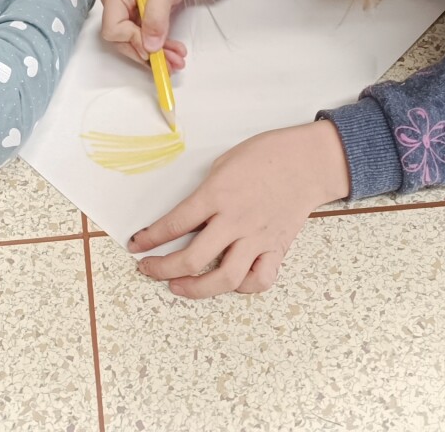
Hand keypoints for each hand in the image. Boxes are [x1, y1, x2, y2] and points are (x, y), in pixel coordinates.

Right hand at [98, 0, 211, 73]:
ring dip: (155, 54)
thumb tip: (149, 47)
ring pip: (135, 42)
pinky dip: (159, 47)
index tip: (155, 48)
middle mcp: (116, 3)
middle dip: (146, 53)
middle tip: (172, 61)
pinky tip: (174, 52)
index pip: (113, 28)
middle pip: (122, 40)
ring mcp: (127, 10)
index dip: (133, 41)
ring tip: (178, 59)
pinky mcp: (139, 16)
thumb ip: (156, 17)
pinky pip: (145, 37)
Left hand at [129, 121, 350, 297]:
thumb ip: (206, 194)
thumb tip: (188, 220)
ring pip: (225, 278)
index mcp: (217, 195)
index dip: (149, 238)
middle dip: (162, 269)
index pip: (174, 224)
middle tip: (149, 269)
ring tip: (178, 286)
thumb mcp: (224, 164)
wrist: (307, 161)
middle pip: (192, 259)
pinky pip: (259, 279)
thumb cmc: (265, 155)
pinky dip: (243, 287)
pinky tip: (229, 282)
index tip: (137, 245)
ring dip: (196, 288)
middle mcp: (235, 221)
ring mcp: (257, 238)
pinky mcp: (276, 249)